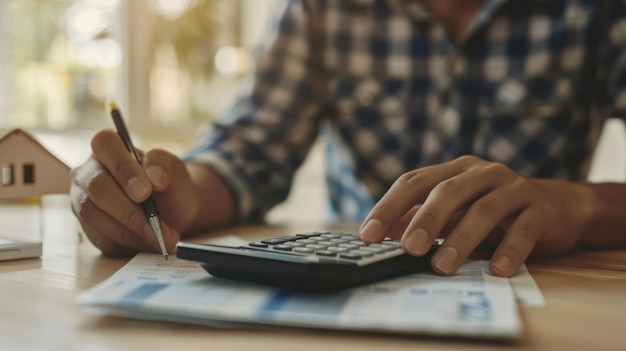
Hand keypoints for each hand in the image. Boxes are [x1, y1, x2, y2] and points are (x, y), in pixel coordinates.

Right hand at [70, 130, 200, 255]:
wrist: (174, 209)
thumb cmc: (169, 183)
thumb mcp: (174, 168)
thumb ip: (163, 165)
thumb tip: (154, 178)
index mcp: (108, 148)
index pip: (105, 145)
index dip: (124, 168)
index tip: (146, 192)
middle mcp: (88, 173)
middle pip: (98, 188)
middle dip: (130, 211)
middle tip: (158, 226)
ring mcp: (83, 201)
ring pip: (95, 216)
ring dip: (132, 231)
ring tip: (162, 238)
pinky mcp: (88, 228)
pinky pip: (101, 238)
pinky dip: (129, 244)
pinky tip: (150, 243)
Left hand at [359, 155, 584, 276]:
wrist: (558, 206)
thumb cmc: (494, 210)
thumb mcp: (456, 211)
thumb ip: (422, 218)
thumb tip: (383, 235)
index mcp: (454, 170)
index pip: (414, 181)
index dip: (389, 207)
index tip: (368, 235)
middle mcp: (482, 172)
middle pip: (448, 191)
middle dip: (425, 220)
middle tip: (408, 248)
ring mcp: (513, 187)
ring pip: (484, 210)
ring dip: (462, 240)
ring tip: (443, 267)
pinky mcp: (541, 208)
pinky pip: (524, 228)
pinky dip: (510, 249)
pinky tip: (498, 269)